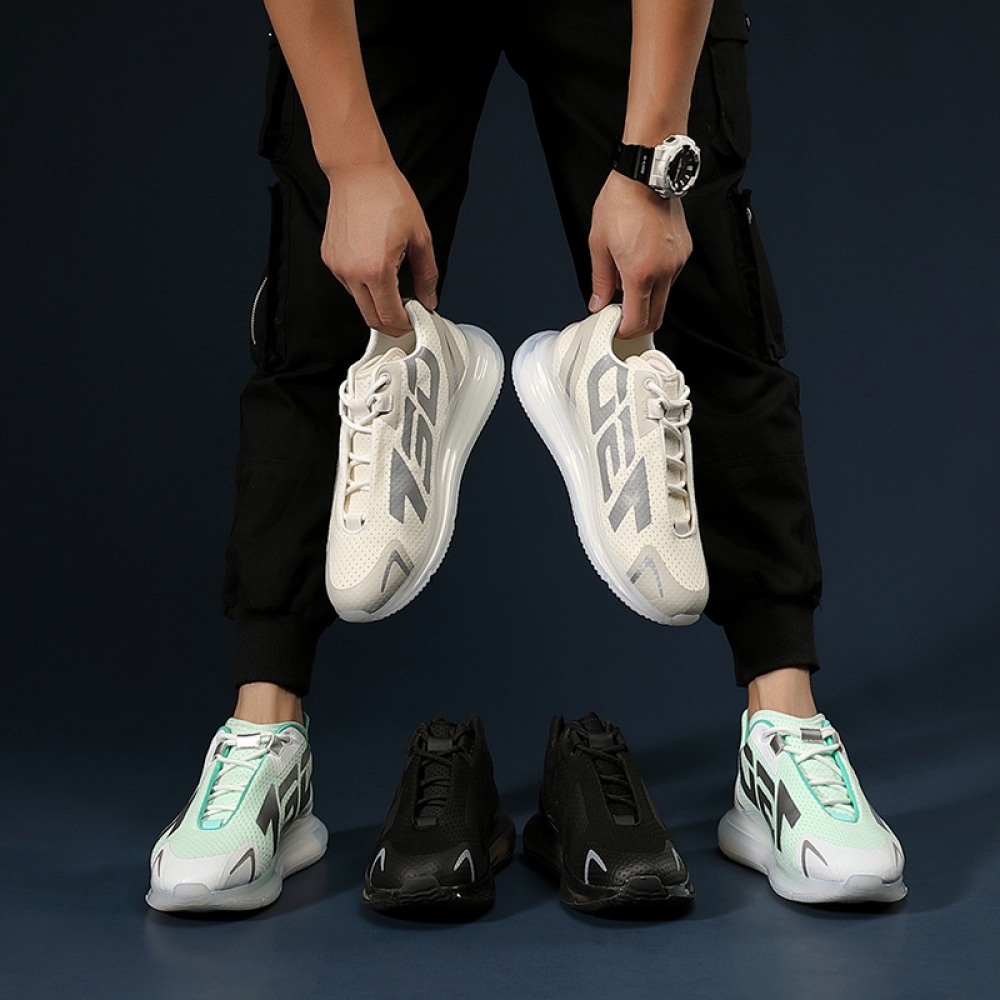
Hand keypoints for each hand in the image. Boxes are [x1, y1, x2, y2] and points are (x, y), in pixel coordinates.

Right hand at [321, 161, 437, 334]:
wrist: (358, 171)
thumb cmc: (388, 196)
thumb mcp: (420, 238)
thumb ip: (426, 275)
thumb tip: (429, 299)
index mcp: (376, 270)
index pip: (389, 316)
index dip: (404, 324)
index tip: (414, 320)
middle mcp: (352, 273)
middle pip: (371, 317)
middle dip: (391, 321)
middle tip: (407, 313)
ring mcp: (337, 267)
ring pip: (359, 302)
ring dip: (377, 302)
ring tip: (393, 282)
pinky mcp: (329, 258)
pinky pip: (348, 284)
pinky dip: (364, 285)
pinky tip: (375, 267)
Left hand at [588, 171, 692, 337]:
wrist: (646, 173)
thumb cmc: (621, 202)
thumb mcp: (599, 244)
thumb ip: (600, 280)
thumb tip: (598, 302)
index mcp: (640, 273)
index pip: (637, 321)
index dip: (625, 331)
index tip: (615, 329)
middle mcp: (664, 270)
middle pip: (656, 316)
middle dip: (638, 324)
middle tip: (621, 318)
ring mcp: (677, 261)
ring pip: (664, 296)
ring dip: (647, 298)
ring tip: (627, 279)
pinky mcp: (685, 250)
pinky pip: (671, 276)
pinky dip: (657, 279)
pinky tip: (642, 262)